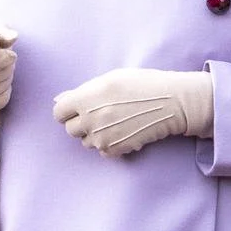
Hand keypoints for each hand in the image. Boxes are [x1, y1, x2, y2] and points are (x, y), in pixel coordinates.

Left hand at [52, 68, 213, 157]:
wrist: (171, 103)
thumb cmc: (142, 85)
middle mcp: (90, 119)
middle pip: (71, 129)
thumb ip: (82, 91)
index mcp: (86, 98)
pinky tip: (123, 131)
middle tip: (101, 114)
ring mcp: (102, 137)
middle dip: (82, 122)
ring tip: (115, 122)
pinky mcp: (115, 150)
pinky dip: (109, 144)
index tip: (80, 108)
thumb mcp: (110, 79)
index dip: (68, 110)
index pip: (59, 113)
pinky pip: (102, 151)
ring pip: (86, 142)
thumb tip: (58, 100)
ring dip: (95, 134)